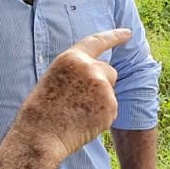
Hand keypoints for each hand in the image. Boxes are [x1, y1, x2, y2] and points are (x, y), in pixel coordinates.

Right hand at [0, 29, 131, 168]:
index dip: (114, 36)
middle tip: (82, 100)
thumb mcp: (56, 78)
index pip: (98, 41)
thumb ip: (78, 72)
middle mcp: (90, 68)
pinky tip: (83, 122)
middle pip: (110, 71)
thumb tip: (99, 76)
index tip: (128, 33)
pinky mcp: (110, 106)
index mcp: (72, 58)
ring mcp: (102, 87)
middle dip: (103, 83)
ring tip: (77, 113)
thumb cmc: (42, 110)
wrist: (41, 135)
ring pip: (111, 92)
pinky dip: (102, 117)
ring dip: (101, 102)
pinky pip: (111, 110)